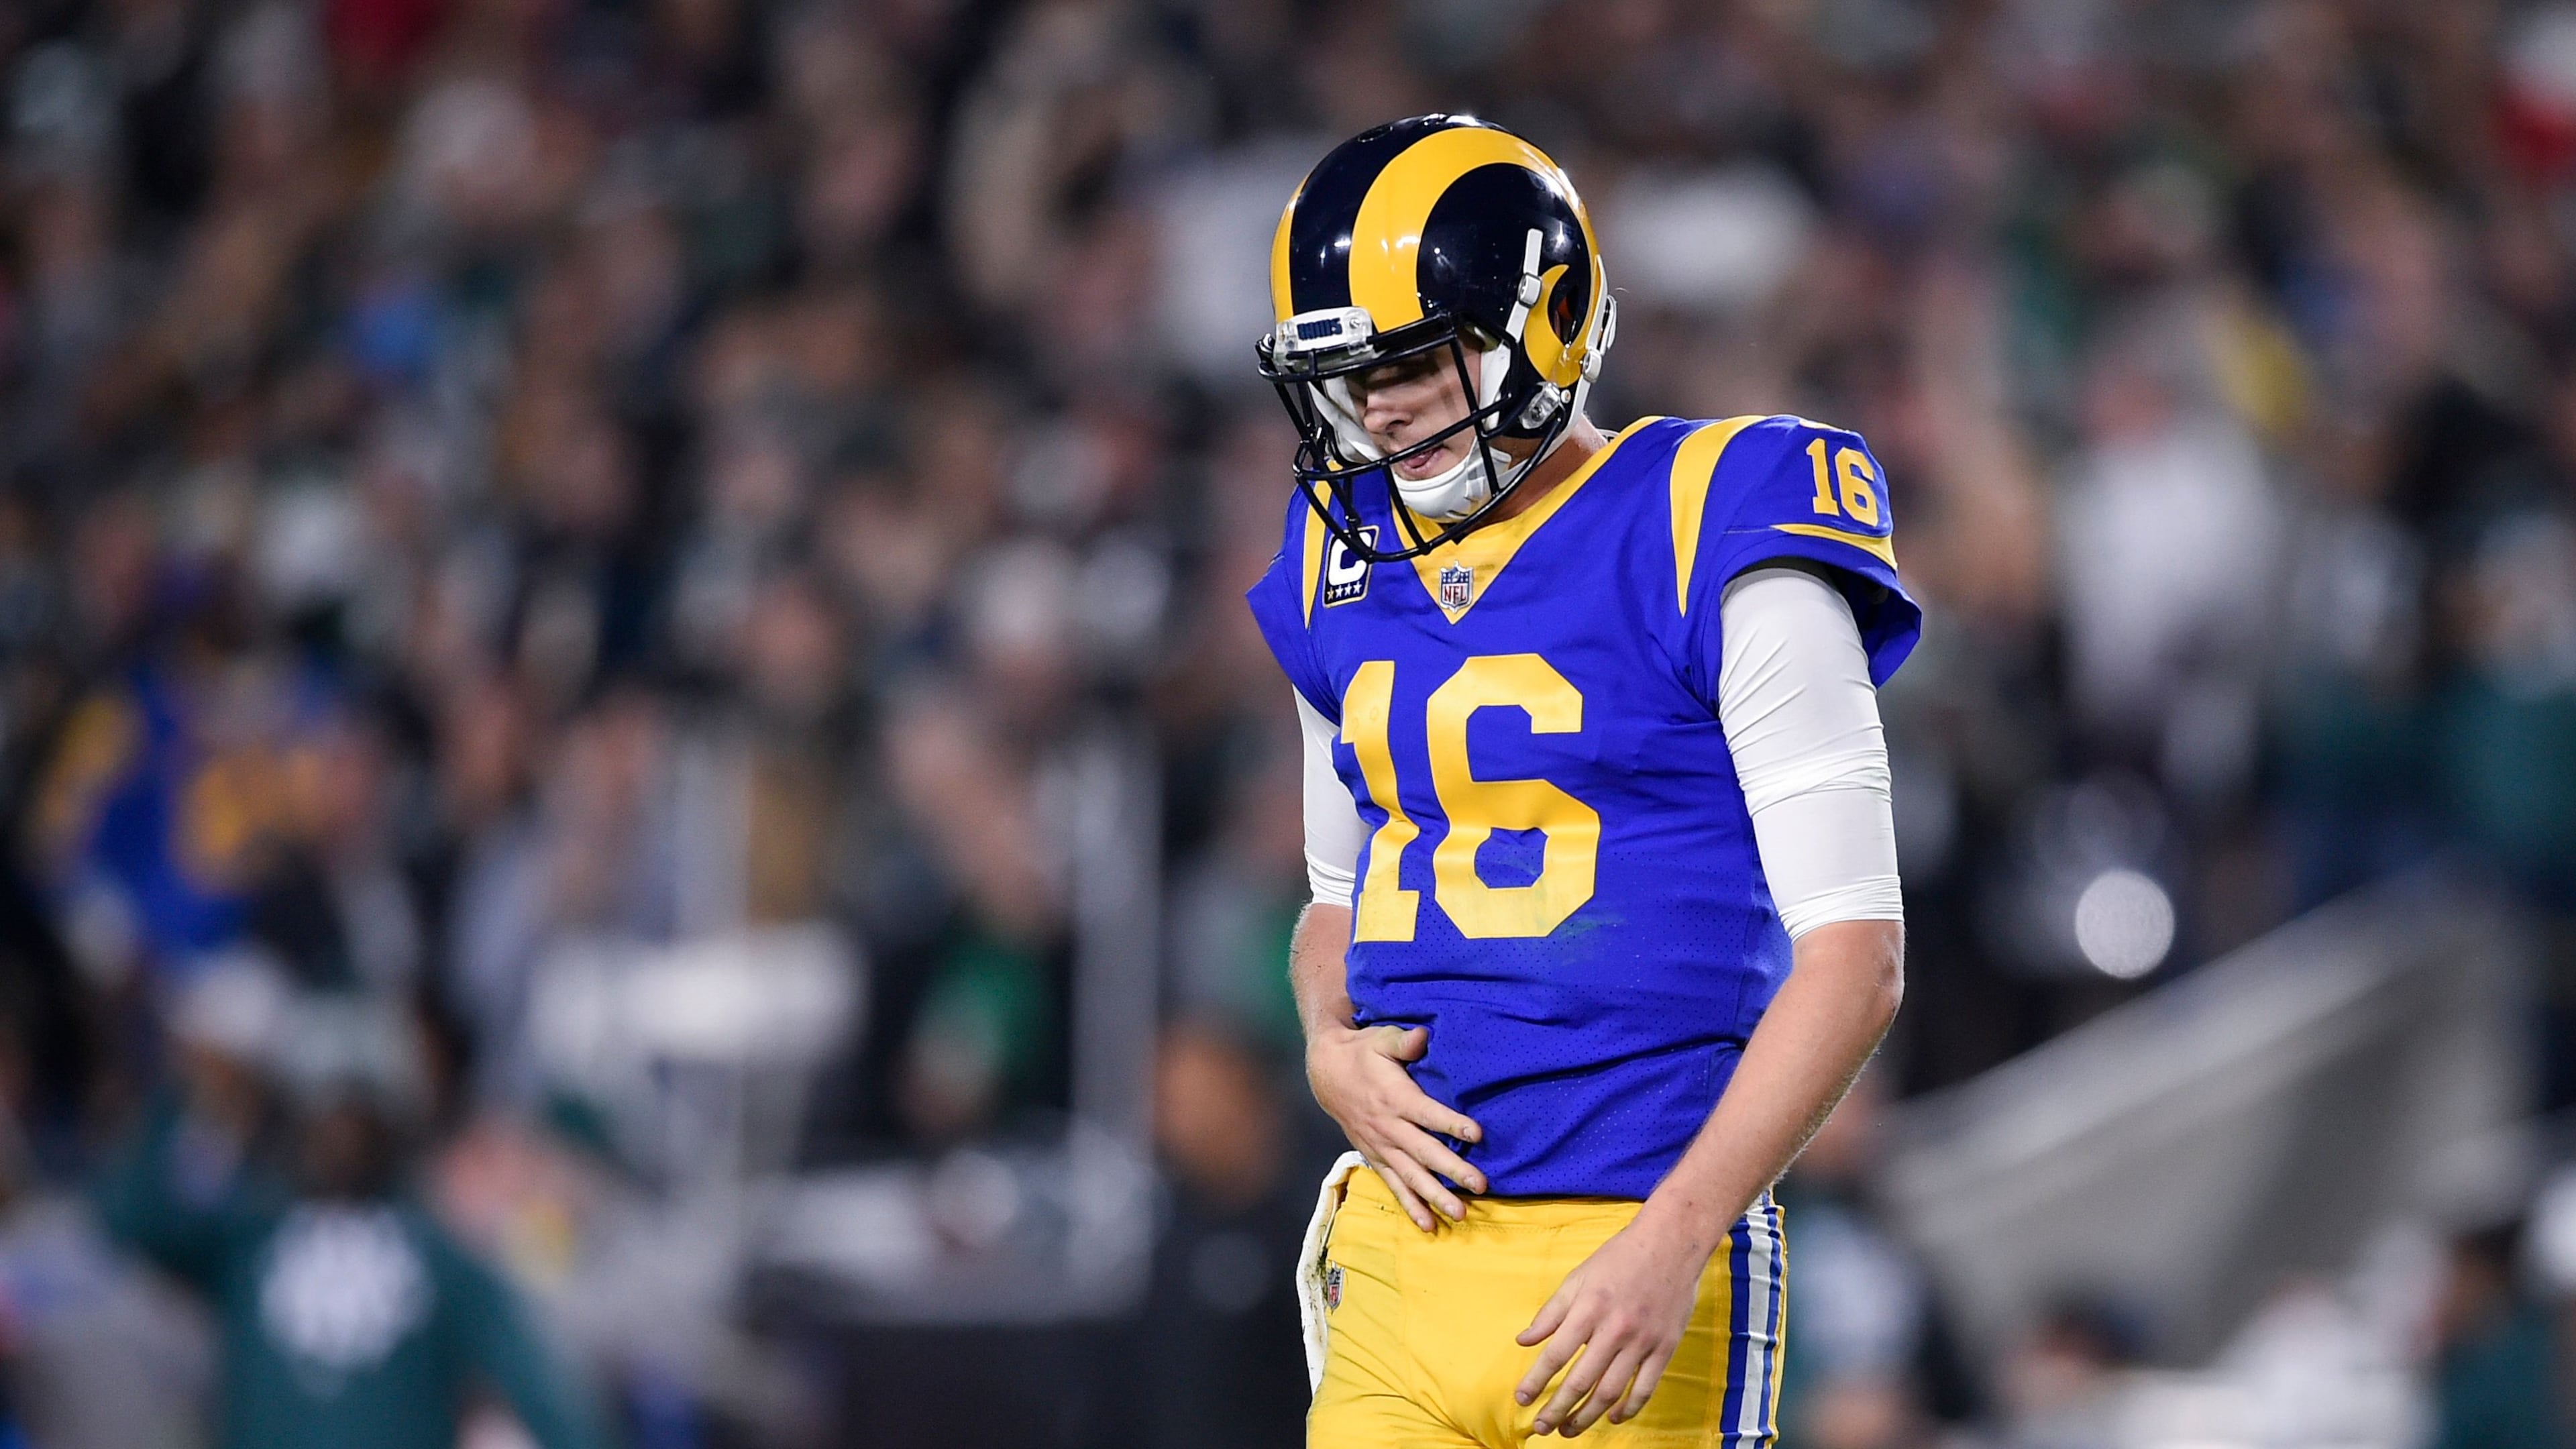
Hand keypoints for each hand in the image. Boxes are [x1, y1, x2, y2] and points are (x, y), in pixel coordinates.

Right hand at [1305, 1022, 1484, 1229]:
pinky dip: (1410, 1205)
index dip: (1452, 1123)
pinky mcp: (1376, 1157)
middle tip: (1481, 1186)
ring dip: (1435, 1196)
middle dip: (1452, 1170)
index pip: (1427, 1114)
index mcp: (1395, 1098)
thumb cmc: (1363, 1053)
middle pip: (1425, 1152)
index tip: (1477, 1134)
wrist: (1327, 1073)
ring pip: (1411, 1176)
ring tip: (1460, 1214)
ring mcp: (1382, 1146)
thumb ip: (1403, 1041)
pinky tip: (1429, 1225)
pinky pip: (1394, 1185)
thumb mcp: (1381, 1039)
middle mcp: (1389, 1127)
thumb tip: (1423, 1036)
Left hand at [1514, 1212, 1713, 1435]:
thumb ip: (1551, 1312)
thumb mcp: (1578, 1277)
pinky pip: (1645, 1387)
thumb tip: (1524, 1340)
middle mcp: (1614, 1329)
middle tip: (1540, 1428)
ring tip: (1569, 1430)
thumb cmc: (1620, 1257)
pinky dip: (1630, 1408)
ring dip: (1587, 1416)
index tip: (1522, 1399)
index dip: (1536, 1381)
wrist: (1671, 1243)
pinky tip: (1614, 1418)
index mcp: (1588, 1309)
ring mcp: (1642, 1341)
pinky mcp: (1665, 1347)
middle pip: (1581, 1381)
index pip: (1556, 1355)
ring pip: (1611, 1391)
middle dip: (1557, 1409)